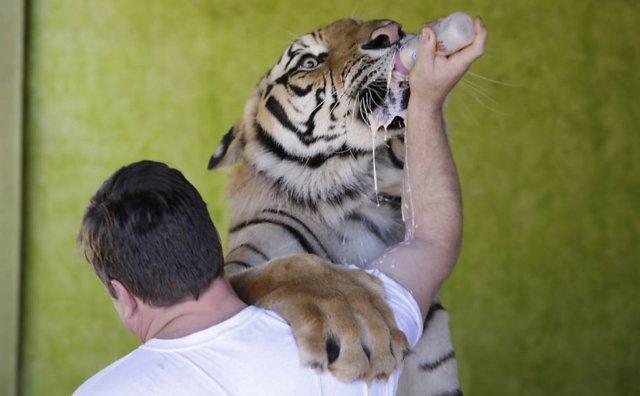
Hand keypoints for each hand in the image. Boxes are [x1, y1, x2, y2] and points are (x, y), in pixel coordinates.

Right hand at [229, 254, 409, 382]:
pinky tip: (316, 367)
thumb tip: (391, 316)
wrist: (264, 278)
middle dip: (378, 359)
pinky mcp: (296, 303)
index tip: (394, 364)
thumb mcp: (339, 282)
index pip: (386, 316)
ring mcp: (320, 296)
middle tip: (370, 378)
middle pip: (374, 329)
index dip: (394, 343)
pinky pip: (314, 335)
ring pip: (350, 335)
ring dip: (352, 363)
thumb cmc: (304, 290)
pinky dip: (317, 356)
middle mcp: (343, 290)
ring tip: (344, 377)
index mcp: (357, 285)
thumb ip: (363, 293)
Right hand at [409, 17, 487, 109]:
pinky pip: (452, 45)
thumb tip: (428, 28)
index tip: (476, 19)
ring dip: (449, 31)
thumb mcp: (423, 66)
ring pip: (459, 41)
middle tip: (441, 20)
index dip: (481, 31)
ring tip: (433, 26)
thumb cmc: (425, 86)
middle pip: (468, 39)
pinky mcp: (451, 61)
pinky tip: (432, 35)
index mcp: (459, 63)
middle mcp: (461, 61)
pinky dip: (444, 38)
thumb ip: (426, 47)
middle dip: (458, 25)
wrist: (425, 100)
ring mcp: (457, 61)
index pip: (478, 47)